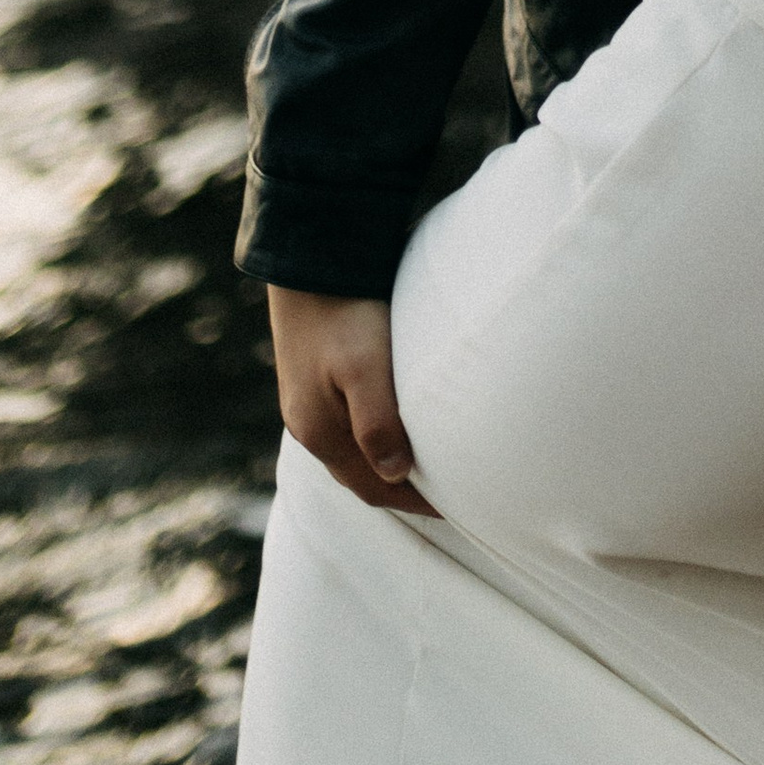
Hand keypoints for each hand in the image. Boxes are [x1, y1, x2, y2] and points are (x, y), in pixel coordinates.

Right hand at [265, 287, 436, 514]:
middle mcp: (309, 424)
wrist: (308, 256)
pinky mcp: (315, 376)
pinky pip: (349, 424)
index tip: (455, 508)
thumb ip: (378, 422)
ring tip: (427, 467)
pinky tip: (396, 424)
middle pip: (360, 476)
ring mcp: (308, 400)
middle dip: (401, 491)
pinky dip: (376, 437)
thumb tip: (396, 475)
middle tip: (447, 496)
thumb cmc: (342, 310)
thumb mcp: (364, 366)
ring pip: (353, 451)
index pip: (373, 487)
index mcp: (319, 431)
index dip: (414, 502)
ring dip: (388, 464)